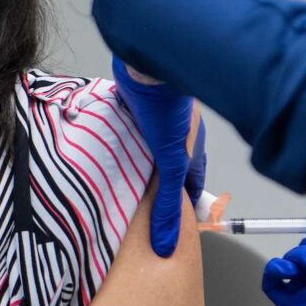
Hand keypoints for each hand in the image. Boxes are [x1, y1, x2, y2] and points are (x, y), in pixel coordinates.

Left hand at [112, 55, 207, 256]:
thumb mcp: (170, 163)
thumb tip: (167, 241)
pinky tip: (113, 148)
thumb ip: (167, 203)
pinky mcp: (137, 103)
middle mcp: (177, 133)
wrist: (149, 65)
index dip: (185, 203)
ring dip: (143, 159)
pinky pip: (132, 126)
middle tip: (147, 203)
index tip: (178, 220)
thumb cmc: (168, 110)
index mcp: (191, 148)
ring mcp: (157, 117)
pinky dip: (126, 138)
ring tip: (128, 180)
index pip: (191, 184)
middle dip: (161, 183)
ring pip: (152, 145)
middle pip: (171, 164)